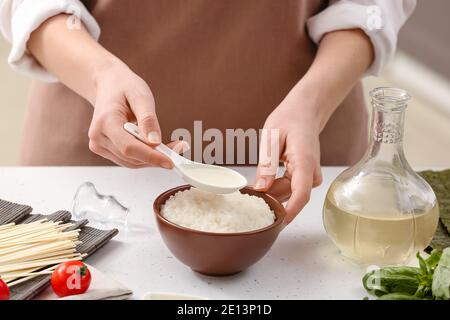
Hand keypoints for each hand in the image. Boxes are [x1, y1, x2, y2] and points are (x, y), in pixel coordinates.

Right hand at [88, 60, 186, 167]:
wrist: (108, 84)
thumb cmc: (124, 87)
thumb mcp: (141, 96)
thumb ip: (148, 119)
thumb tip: (155, 141)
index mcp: (105, 121)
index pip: (129, 148)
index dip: (151, 157)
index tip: (170, 162)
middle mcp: (98, 137)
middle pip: (132, 157)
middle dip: (157, 156)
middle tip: (180, 147)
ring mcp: (99, 145)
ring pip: (131, 162)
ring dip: (153, 158)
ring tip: (171, 147)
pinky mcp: (104, 149)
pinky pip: (128, 160)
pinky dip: (145, 157)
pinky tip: (156, 147)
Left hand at [254, 86, 322, 222]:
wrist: (305, 112)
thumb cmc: (289, 119)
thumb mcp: (272, 138)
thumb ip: (267, 165)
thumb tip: (261, 189)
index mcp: (305, 161)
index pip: (301, 193)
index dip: (291, 210)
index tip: (279, 223)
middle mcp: (311, 172)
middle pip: (290, 195)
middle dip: (270, 199)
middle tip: (247, 196)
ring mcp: (310, 176)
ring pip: (288, 193)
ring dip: (271, 192)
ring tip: (253, 186)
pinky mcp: (305, 177)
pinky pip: (288, 188)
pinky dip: (274, 187)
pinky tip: (262, 183)